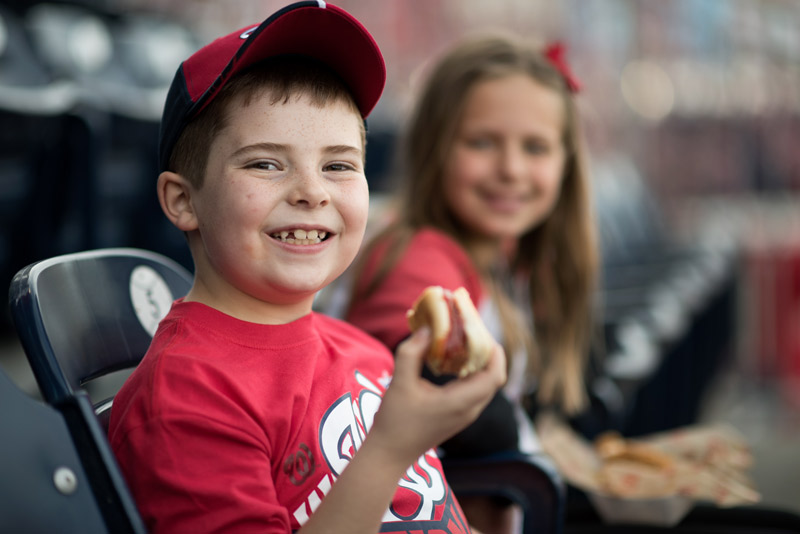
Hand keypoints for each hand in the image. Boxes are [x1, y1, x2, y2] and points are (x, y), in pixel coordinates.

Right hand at [369, 327, 506, 467]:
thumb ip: (412, 352)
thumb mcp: (400, 383)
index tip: (480, 331)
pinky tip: (452, 361)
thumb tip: (427, 329)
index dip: (494, 351)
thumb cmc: (395, 421)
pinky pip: (474, 390)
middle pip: (493, 377)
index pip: (494, 375)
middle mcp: (469, 410)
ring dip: (479, 362)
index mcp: (460, 403)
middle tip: (470, 331)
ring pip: (484, 384)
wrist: (389, 454)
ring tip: (462, 341)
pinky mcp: (458, 417)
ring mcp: (465, 415)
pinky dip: (470, 373)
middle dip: (487, 352)